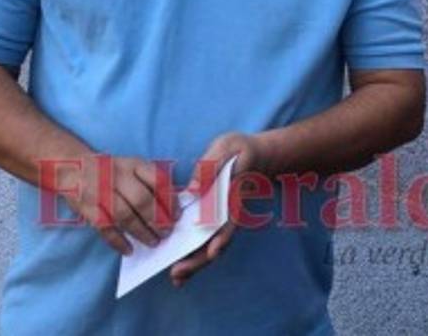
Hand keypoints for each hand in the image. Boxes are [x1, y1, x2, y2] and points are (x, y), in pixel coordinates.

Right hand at [60, 154, 179, 255]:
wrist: (71, 166)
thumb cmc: (109, 171)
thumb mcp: (130, 167)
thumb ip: (149, 182)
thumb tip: (171, 208)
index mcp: (133, 164)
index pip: (157, 181)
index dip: (170, 200)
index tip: (177, 216)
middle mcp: (117, 175)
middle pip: (142, 199)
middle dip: (158, 220)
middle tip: (166, 233)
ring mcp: (100, 191)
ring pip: (124, 215)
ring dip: (141, 232)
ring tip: (153, 242)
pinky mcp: (86, 207)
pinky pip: (105, 228)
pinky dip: (118, 241)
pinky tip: (128, 250)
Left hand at [170, 132, 269, 286]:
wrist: (251, 154)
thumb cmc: (238, 150)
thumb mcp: (226, 148)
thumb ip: (210, 167)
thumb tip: (193, 190)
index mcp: (233, 195)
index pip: (229, 219)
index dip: (222, 237)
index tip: (213, 252)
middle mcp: (229, 213)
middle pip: (218, 241)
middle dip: (199, 259)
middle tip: (178, 273)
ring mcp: (221, 218)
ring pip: (210, 245)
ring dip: (194, 263)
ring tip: (176, 279)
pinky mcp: (212, 220)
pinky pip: (203, 240)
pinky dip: (192, 255)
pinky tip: (179, 269)